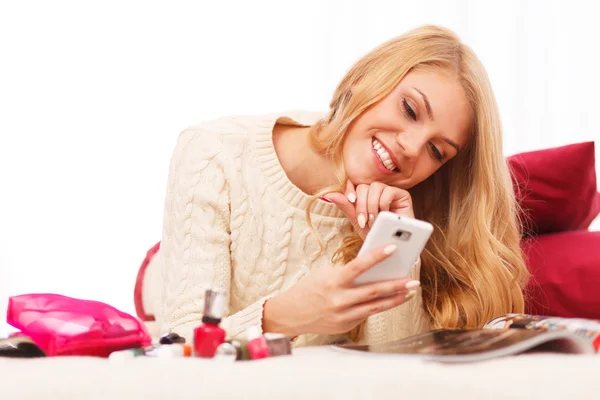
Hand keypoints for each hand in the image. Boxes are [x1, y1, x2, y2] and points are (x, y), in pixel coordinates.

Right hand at [262, 243, 419, 336]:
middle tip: (412, 280)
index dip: (377, 256)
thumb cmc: (309, 289)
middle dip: (396, 285)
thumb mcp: (325, 274)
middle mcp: (339, 300)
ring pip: (375, 307)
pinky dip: (378, 306)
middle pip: (374, 291)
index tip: (392, 248)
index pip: (359, 266)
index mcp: (333, 281)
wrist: (290, 314)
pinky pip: (366, 314)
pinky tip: (390, 300)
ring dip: (395, 299)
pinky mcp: (346, 326)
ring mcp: (343, 315)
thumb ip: (347, 273)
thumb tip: (373, 269)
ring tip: (408, 292)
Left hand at [324, 180, 414, 239]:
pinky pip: (388, 192)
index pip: (354, 183)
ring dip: (372, 206)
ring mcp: (389, 191)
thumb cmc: (375, 234)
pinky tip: (385, 215)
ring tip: (374, 220)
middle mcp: (376, 191)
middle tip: (363, 220)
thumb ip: (345, 206)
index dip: (350, 189)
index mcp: (365, 195)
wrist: (390, 246)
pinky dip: (384, 205)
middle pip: (363, 186)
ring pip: (374, 187)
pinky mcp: (402, 195)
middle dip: (361, 205)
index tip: (351, 200)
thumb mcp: (357, 220)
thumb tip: (327, 194)